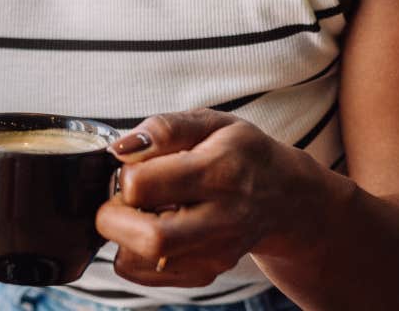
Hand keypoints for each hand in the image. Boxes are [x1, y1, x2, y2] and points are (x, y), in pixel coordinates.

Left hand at [96, 110, 329, 289]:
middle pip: (150, 238)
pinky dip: (133, 253)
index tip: (130, 165)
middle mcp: (222, 219)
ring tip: (139, 210)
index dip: (124, 174)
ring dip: (123, 236)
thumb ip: (164, 128)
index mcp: (220, 172)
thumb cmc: (242, 153)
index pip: (145, 186)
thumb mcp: (212, 123)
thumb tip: (121, 149)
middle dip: (113, 218)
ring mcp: (216, 252)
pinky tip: (150, 227)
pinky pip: (149, 275)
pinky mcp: (208, 272)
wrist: (284, 197)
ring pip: (145, 261)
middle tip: (120, 197)